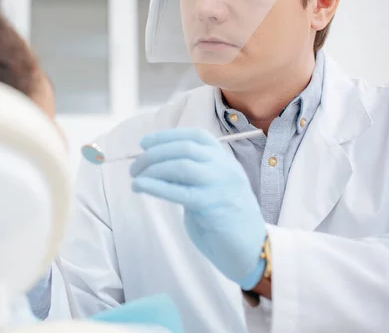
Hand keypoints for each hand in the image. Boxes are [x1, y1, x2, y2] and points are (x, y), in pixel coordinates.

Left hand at [130, 128, 265, 289]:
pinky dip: (156, 186)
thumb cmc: (226, 221)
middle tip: (135, 166)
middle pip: (185, 148)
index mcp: (225, 160)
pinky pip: (179, 192)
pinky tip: (140, 187)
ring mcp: (221, 185)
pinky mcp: (213, 207)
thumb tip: (155, 165)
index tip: (144, 143)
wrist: (253, 251)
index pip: (195, 136)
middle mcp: (225, 168)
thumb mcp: (211, 189)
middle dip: (155, 153)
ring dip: (153, 168)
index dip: (167, 136)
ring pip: (182, 165)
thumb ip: (192, 176)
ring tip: (136, 178)